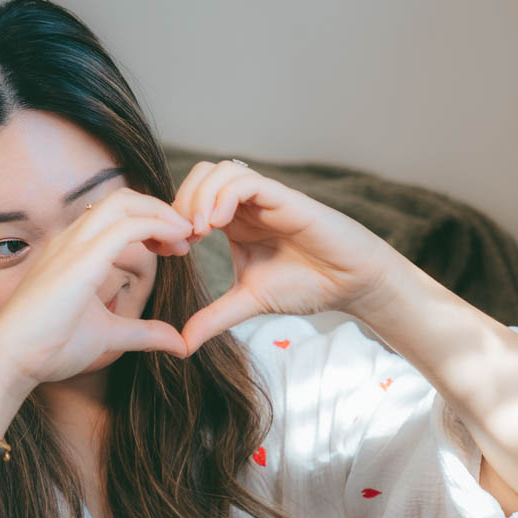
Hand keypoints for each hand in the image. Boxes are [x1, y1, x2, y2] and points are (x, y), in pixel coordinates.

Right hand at [0, 189, 193, 386]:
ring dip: (162, 213)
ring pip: (124, 202)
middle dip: (160, 209)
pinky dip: (157, 226)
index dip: (151, 221)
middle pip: (122, 198)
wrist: (12, 360)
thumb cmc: (49, 348)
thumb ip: (144, 334)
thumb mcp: (110, 336)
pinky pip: (126, 227)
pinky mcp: (80, 260)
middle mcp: (71, 239)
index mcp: (72, 251)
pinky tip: (177, 243)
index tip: (176, 245)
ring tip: (185, 236)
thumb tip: (179, 344)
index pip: (116, 214)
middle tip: (186, 236)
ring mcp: (73, 246)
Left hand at [171, 160, 403, 354]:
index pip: (189, 199)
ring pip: (218, 171)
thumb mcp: (248, 302)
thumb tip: (180, 346)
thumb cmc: (306, 284)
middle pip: (199, 175)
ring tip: (199, 233)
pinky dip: (224, 197)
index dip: (170, 220)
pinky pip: (246, 182)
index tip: (167, 253)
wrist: (350, 283)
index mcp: (233, 222)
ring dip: (200, 197)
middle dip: (180, 203)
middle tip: (181, 240)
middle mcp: (245, 204)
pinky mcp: (284, 197)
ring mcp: (264, 198)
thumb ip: (213, 318)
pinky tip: (218, 226)